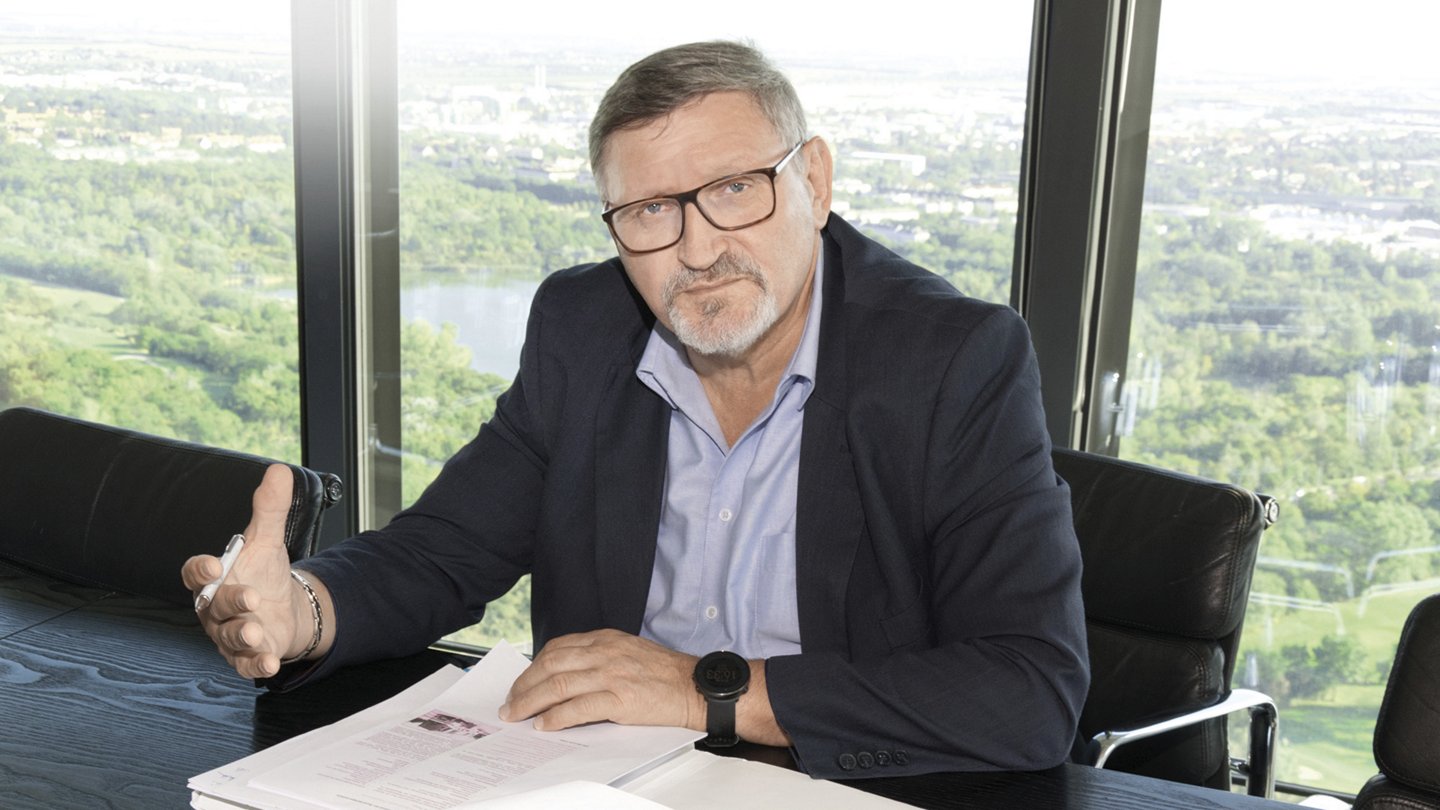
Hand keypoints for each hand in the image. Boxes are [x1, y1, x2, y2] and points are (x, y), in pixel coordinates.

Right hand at [181, 463, 308, 678]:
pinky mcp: (245, 655)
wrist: (283, 608)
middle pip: (214, 606)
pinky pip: (244, 664)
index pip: (195, 574)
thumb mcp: (267, 540)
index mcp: (213, 579)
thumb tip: (278, 471)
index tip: (212, 564)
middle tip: (249, 597)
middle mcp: (214, 608)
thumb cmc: (264, 573)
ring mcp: (229, 634)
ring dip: (240, 635)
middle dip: (230, 602)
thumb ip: (269, 509)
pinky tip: (267, 662)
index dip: (200, 570)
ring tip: (255, 631)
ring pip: (228, 637)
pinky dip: (255, 664)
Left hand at [499, 629, 703, 732]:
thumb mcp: (629, 652)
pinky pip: (579, 707)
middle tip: (511, 704)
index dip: (533, 666)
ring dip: (531, 702)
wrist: (696, 687)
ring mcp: (612, 674)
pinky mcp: (621, 698)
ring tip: (518, 716)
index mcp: (607, 638)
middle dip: (524, 685)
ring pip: (558, 684)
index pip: (558, 648)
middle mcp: (606, 652)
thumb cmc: (666, 674)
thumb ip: (600, 658)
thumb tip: (567, 676)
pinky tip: (546, 725)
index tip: (521, 683)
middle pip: (551, 664)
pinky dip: (556, 717)